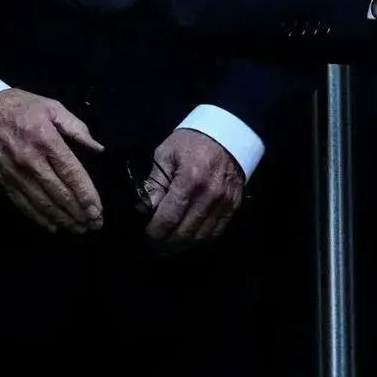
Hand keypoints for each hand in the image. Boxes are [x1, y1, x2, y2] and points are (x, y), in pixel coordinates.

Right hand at [0, 88, 104, 233]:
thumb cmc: (21, 107)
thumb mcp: (52, 107)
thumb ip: (77, 128)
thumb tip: (98, 149)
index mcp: (47, 140)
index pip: (71, 173)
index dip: (86, 194)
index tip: (98, 210)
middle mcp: (31, 162)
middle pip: (59, 194)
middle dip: (79, 212)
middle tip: (94, 225)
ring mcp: (16, 175)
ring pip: (43, 204)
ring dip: (63, 219)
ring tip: (79, 229)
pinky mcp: (3, 183)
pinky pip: (24, 205)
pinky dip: (40, 219)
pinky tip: (54, 226)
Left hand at [137, 128, 244, 249]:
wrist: (227, 132)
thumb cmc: (192, 141)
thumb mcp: (165, 154)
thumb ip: (154, 183)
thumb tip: (143, 209)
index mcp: (190, 180)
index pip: (169, 218)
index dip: (155, 231)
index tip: (146, 233)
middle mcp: (209, 195)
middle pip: (184, 232)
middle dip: (166, 241)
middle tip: (154, 241)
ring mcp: (224, 202)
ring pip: (201, 236)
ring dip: (183, 244)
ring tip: (169, 242)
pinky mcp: (234, 205)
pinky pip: (216, 232)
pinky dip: (200, 238)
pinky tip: (189, 236)